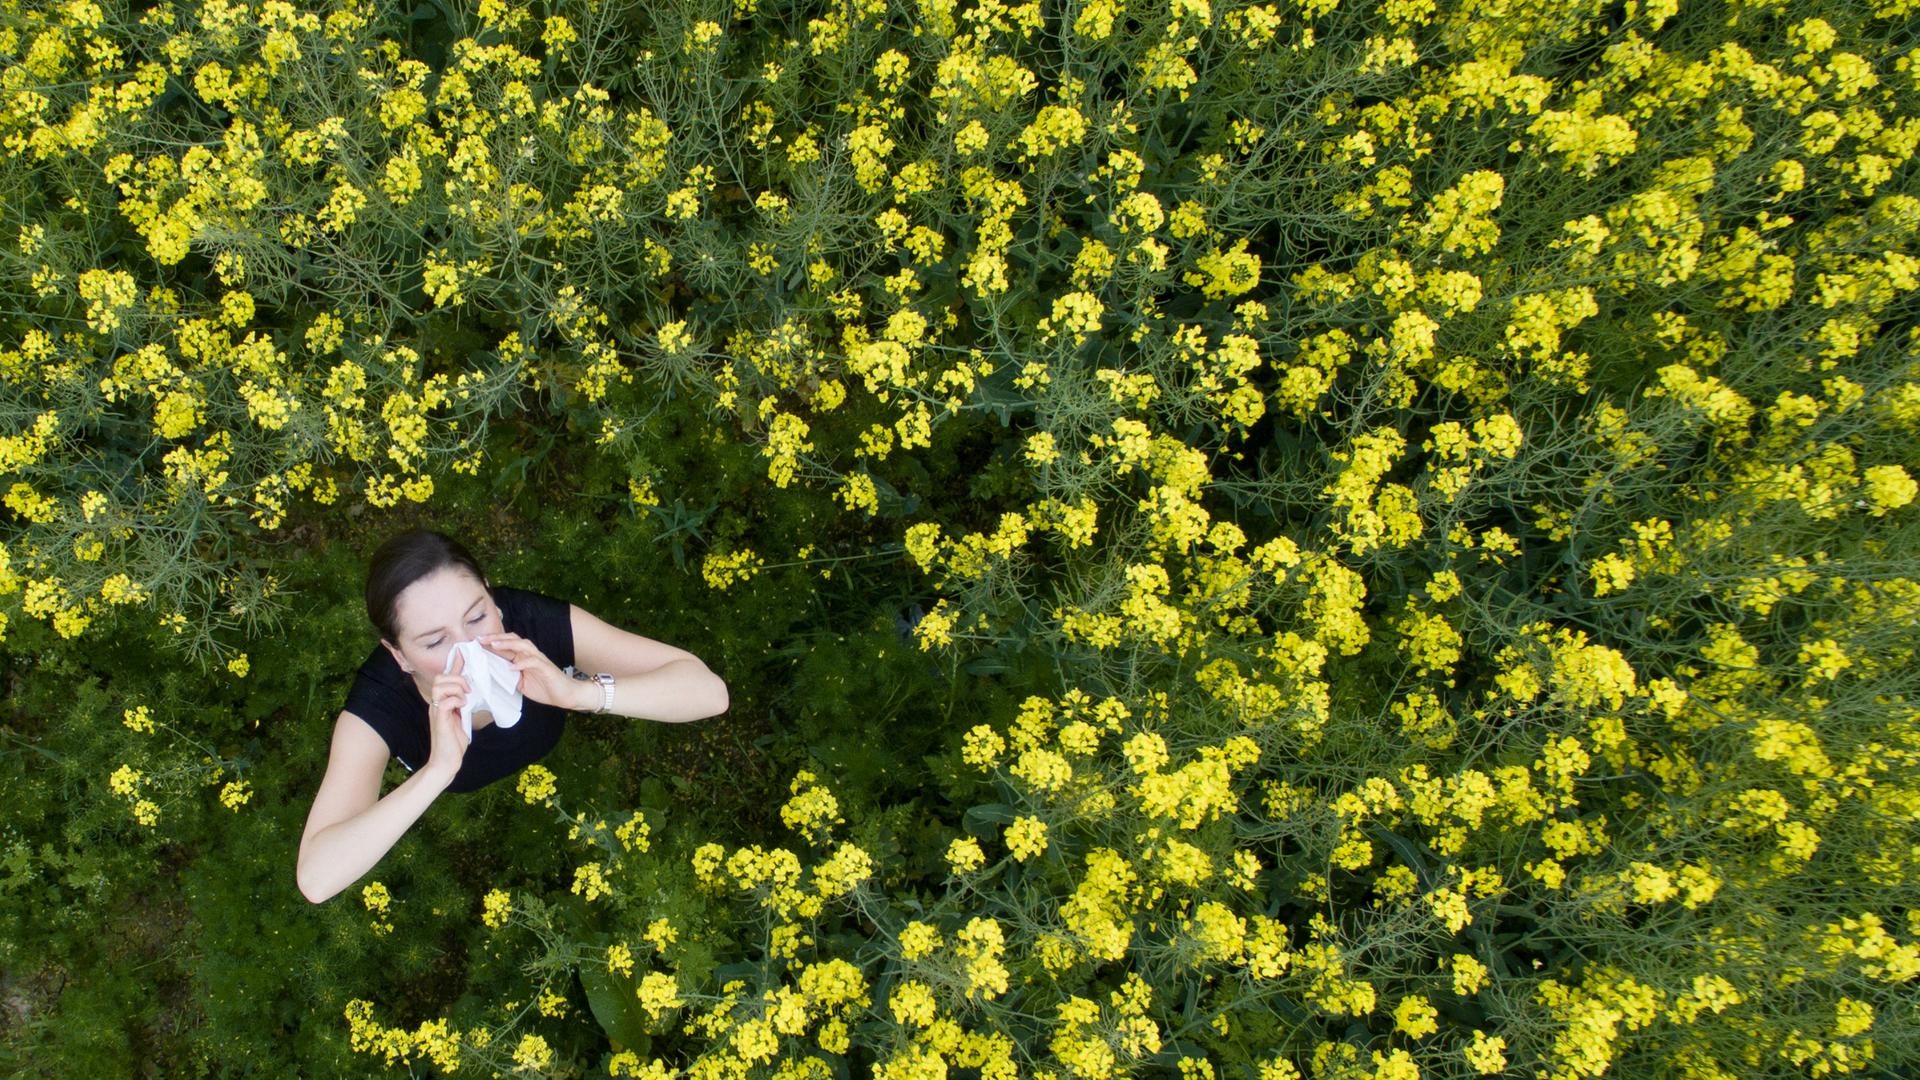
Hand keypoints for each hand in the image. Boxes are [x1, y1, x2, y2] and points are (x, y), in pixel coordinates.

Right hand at [425, 650, 471, 778]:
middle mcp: (437, 703)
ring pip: (441, 685)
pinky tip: (463, 706)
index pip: (446, 677)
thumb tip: (472, 689)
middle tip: (469, 689)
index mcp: (442, 701)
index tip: (464, 653)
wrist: (447, 761)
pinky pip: (444, 701)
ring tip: (466, 697)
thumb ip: (463, 703)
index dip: (455, 664)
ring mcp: (437, 711)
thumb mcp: (462, 717)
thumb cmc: (455, 740)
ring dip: (457, 687)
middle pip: (441, 677)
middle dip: (458, 678)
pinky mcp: (439, 720)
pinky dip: (456, 700)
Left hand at [477, 632, 579, 709]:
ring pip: (523, 646)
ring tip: (494, 645)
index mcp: (523, 658)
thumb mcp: (521, 683)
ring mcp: (539, 660)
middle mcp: (531, 655)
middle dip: (496, 638)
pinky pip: (534, 661)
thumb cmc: (545, 688)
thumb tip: (491, 674)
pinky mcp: (546, 668)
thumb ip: (508, 677)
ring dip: (508, 644)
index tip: (476, 642)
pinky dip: (523, 663)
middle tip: (480, 639)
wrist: (566, 695)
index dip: (492, 642)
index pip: (506, 646)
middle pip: (513, 639)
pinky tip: (513, 667)